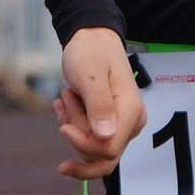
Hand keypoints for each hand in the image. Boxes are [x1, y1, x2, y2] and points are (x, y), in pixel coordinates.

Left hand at [53, 26, 144, 179]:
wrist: (93, 39)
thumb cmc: (92, 52)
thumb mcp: (90, 76)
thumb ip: (99, 105)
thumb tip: (105, 136)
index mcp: (131, 111)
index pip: (108, 149)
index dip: (83, 144)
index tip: (63, 127)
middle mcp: (131, 123)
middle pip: (101, 155)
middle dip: (77, 137)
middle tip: (66, 104)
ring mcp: (122, 126)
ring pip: (93, 148)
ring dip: (73, 125)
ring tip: (67, 96)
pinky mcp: (111, 125)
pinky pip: (90, 139)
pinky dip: (73, 125)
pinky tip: (65, 104)